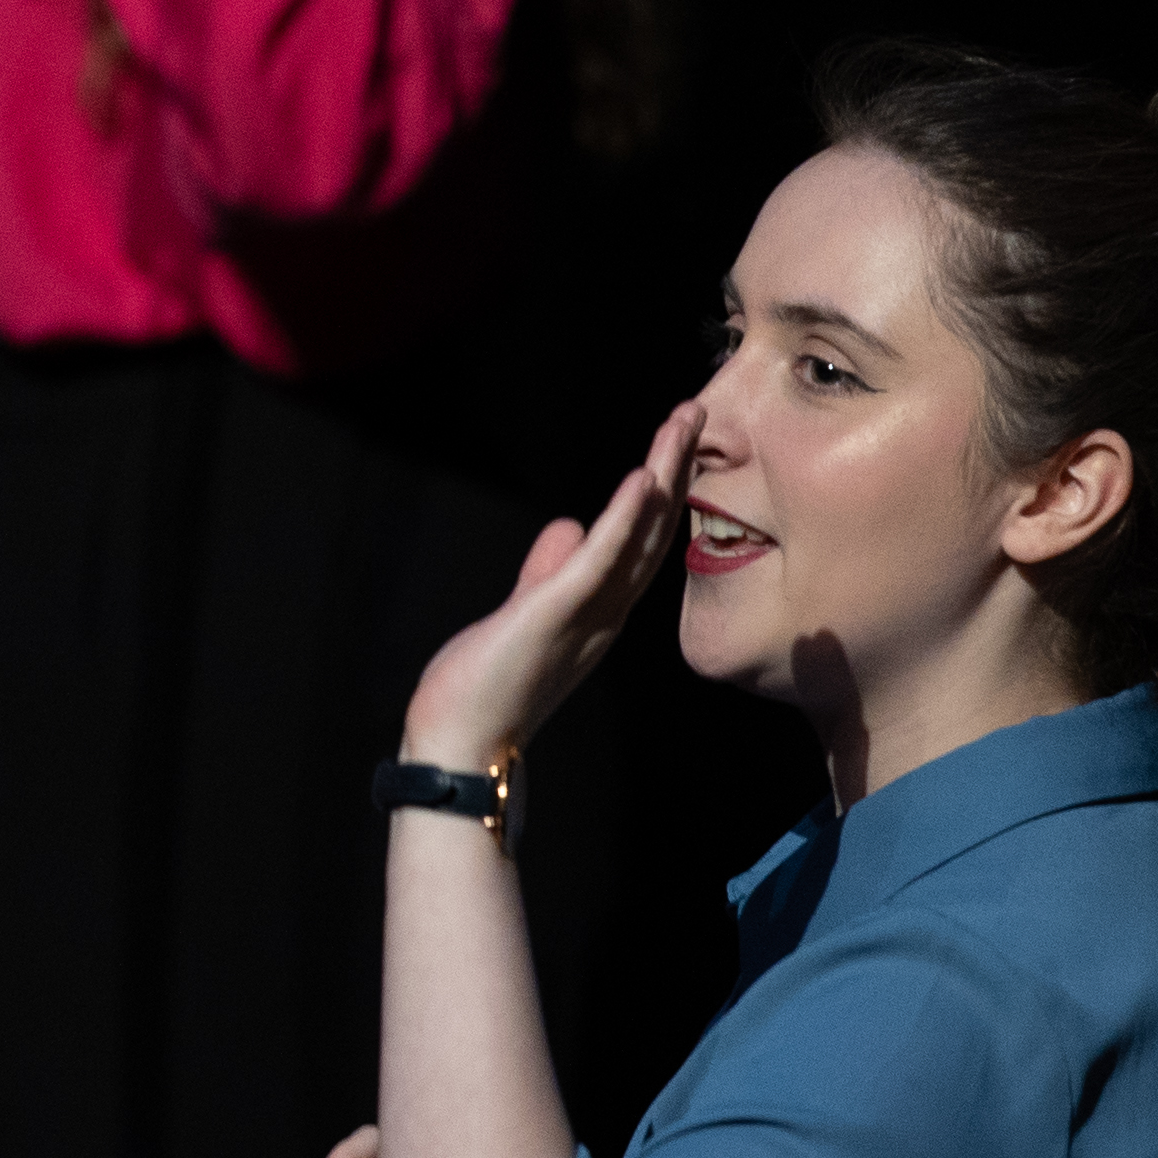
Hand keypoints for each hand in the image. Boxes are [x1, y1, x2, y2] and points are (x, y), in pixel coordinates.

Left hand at [400, 411, 695, 771]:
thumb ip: (547, 570)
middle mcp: (606, 611)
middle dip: (674, 470)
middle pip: (652, 530)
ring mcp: (588, 612)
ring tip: (681, 425)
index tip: (675, 441)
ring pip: (637, 536)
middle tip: (694, 414)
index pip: (639, 541)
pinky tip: (642, 480)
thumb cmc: (489, 684)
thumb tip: (568, 526)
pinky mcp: (558, 613)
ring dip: (661, 477)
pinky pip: (601, 561)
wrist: (462, 743)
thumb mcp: (524, 611)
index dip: (661, 491)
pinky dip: (624, 520)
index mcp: (599, 609)